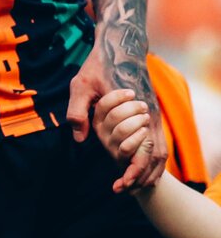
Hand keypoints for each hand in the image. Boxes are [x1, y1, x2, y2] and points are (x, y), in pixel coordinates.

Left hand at [66, 45, 166, 192]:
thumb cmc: (97, 66)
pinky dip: (153, 159)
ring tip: (134, 188)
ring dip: (149, 171)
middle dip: (141, 178)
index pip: (141, 151)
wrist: (119, 45)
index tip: (119, 187)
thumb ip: (77, 112)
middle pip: (155, 156)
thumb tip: (80, 140)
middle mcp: (150, 115)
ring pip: (160, 151)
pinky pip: (158, 141)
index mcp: (136, 111)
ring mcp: (153, 113)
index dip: (132, 173)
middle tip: (124, 193)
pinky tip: (144, 171)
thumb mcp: (80, 86)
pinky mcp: (151, 112)